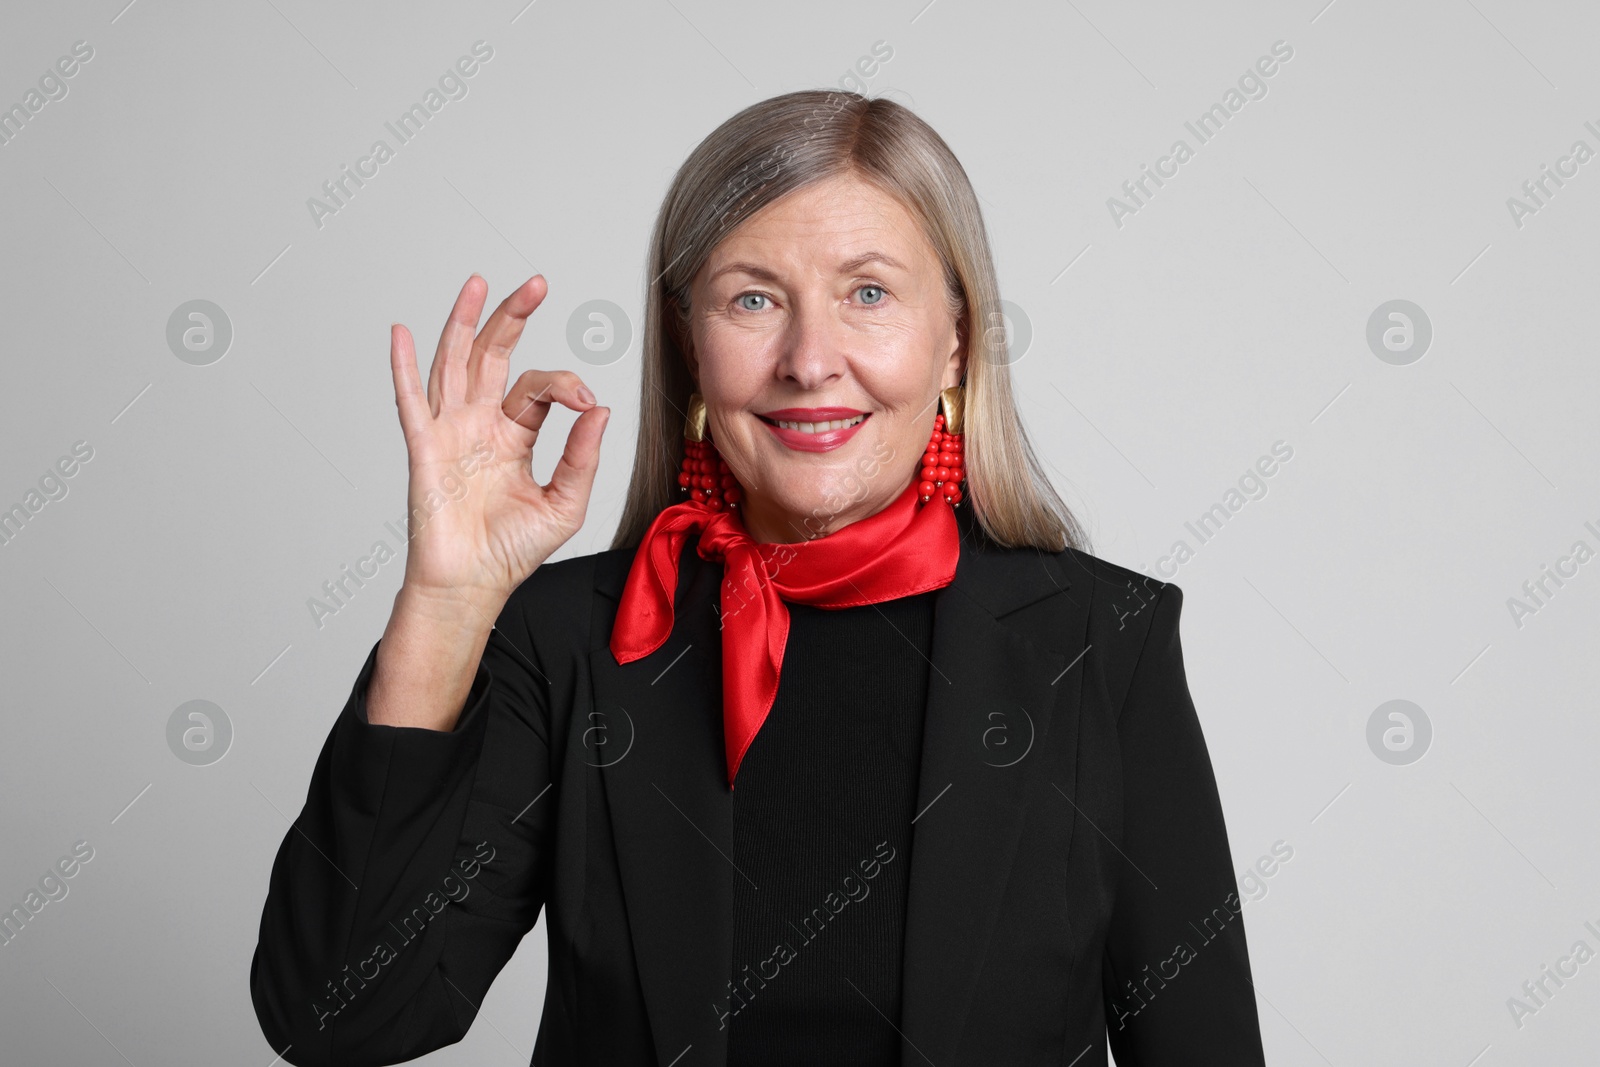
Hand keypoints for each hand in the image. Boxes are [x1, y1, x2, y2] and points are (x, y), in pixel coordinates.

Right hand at [388, 273, 609, 614]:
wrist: (473, 584)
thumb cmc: (513, 549)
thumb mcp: (565, 503)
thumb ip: (582, 457)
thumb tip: (600, 411)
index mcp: (515, 435)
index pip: (539, 389)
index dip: (564, 385)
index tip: (586, 401)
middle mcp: (480, 425)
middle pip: (493, 356)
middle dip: (513, 318)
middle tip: (536, 284)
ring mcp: (450, 432)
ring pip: (454, 364)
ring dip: (464, 323)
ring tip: (478, 284)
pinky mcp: (424, 448)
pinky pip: (410, 401)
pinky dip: (403, 367)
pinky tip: (400, 333)